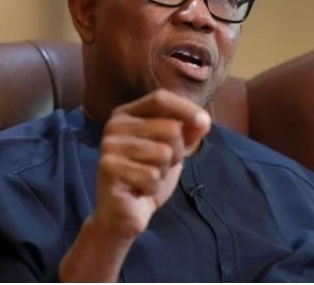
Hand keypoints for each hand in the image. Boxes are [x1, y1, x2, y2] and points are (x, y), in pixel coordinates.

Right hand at [91, 89, 211, 238]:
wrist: (123, 215)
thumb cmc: (147, 178)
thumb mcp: (172, 151)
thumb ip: (186, 133)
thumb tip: (203, 121)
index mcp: (127, 114)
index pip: (160, 98)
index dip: (185, 108)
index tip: (205, 122)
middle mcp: (115, 125)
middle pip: (169, 128)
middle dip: (176, 153)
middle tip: (158, 167)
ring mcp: (109, 145)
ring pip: (163, 153)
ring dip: (163, 172)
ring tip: (147, 178)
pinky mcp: (108, 168)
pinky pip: (152, 175)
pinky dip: (152, 188)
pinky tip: (139, 190)